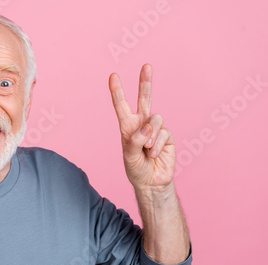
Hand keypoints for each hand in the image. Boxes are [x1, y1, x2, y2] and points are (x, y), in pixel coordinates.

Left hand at [108, 64, 175, 190]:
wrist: (151, 182)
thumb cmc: (136, 169)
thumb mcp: (129, 156)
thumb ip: (136, 140)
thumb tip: (148, 126)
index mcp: (127, 126)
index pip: (121, 106)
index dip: (117, 91)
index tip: (113, 76)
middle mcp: (142, 124)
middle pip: (144, 99)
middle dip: (145, 82)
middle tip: (147, 65)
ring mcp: (156, 129)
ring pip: (155, 118)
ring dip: (150, 135)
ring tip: (147, 148)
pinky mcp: (167, 136)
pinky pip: (163, 133)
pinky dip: (157, 144)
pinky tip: (154, 154)